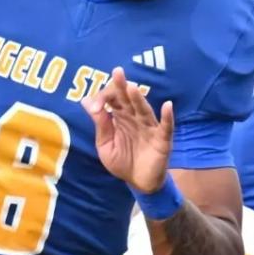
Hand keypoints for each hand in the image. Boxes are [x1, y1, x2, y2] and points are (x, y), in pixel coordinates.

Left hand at [84, 67, 171, 193]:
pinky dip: (167, 117)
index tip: (95, 108)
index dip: (103, 99)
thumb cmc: (122, 162)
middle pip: (128, 99)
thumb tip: (85, 101)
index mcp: (120, 118)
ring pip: (144, 110)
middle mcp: (135, 118)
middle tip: (117, 72)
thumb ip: (100, 124)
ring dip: (139, 99)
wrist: (138, 182)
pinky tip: (167, 106)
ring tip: (133, 88)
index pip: (112, 99)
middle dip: (122, 86)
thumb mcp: (105, 144)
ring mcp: (149, 127)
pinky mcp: (162, 139)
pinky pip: (166, 127)